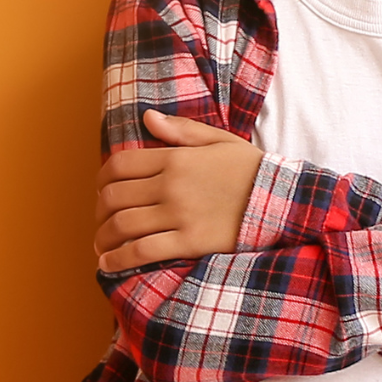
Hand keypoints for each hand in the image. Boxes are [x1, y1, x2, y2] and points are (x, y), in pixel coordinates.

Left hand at [94, 110, 262, 271]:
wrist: (281, 199)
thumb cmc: (250, 169)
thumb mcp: (219, 140)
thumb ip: (180, 130)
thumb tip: (147, 118)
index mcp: (176, 158)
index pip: (120, 165)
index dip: (102, 179)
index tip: (101, 191)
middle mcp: (171, 185)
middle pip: (114, 197)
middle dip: (99, 211)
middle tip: (101, 220)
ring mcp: (179, 214)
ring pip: (122, 225)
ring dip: (103, 237)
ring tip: (102, 245)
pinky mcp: (189, 242)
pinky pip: (142, 251)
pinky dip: (119, 259)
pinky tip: (109, 263)